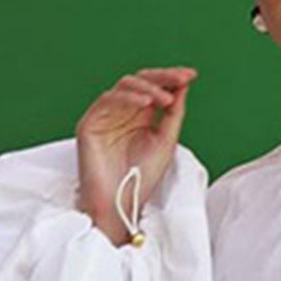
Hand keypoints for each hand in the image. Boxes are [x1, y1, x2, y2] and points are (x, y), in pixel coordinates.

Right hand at [75, 66, 197, 244]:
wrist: (120, 205)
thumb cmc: (141, 180)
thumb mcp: (166, 142)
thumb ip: (174, 114)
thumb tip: (183, 85)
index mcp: (140, 117)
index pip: (154, 88)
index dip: (171, 79)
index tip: (191, 75)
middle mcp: (122, 114)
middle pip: (141, 81)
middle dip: (163, 77)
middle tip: (181, 78)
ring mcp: (105, 117)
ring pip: (125, 86)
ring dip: (148, 88)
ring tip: (165, 99)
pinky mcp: (90, 125)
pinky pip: (107, 100)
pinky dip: (128, 97)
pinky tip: (145, 102)